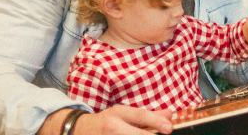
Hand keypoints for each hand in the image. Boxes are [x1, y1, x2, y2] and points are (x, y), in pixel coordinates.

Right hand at [39, 106, 173, 134]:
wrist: (77, 130)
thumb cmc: (105, 122)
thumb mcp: (123, 114)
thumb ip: (148, 116)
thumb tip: (170, 115)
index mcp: (117, 114)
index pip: (139, 115)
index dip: (156, 122)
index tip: (169, 129)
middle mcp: (112, 127)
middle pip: (137, 134)